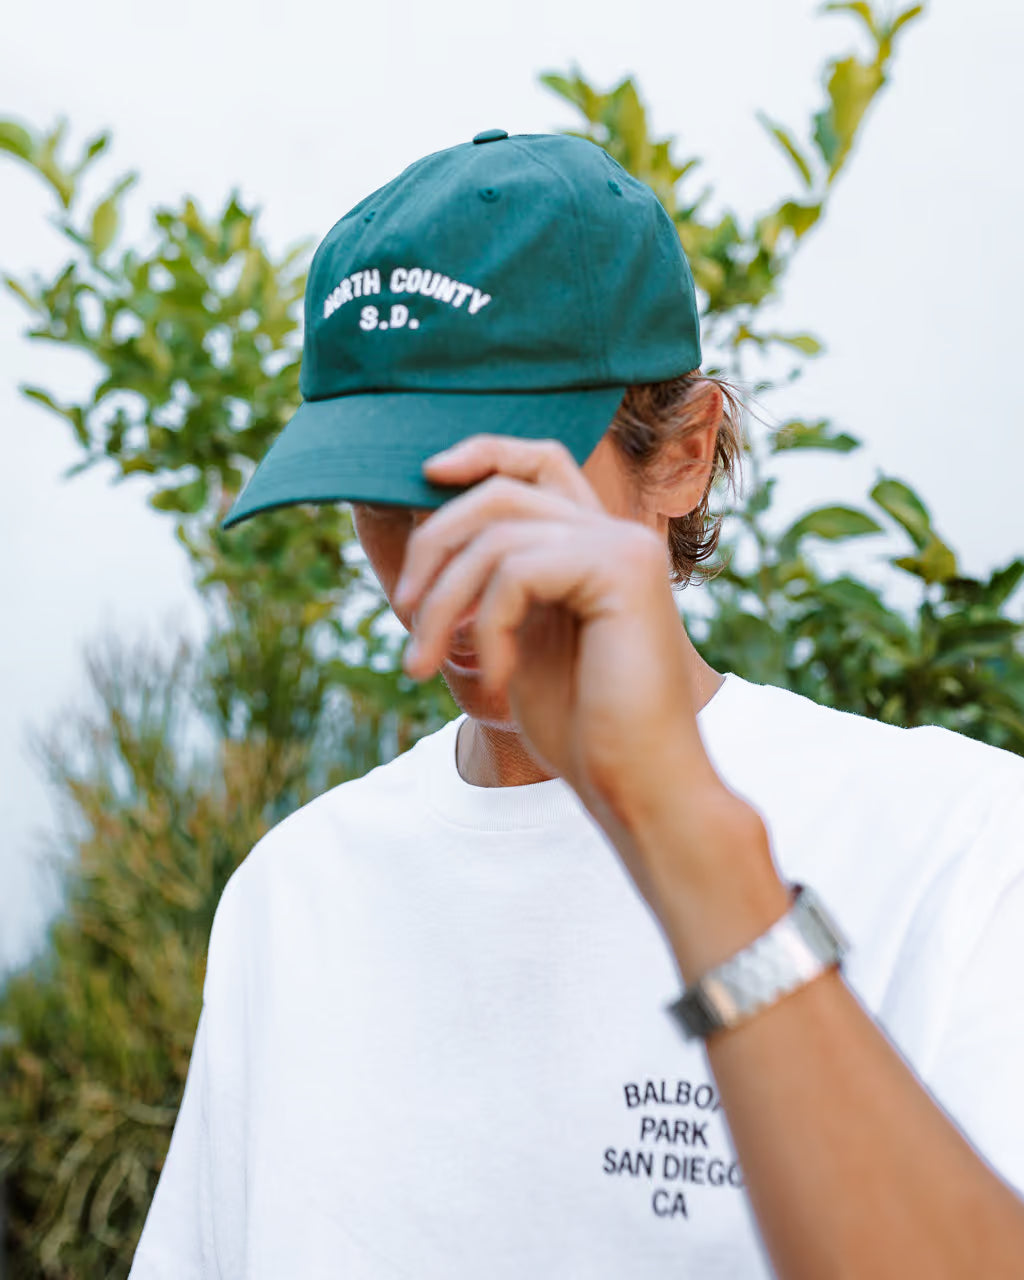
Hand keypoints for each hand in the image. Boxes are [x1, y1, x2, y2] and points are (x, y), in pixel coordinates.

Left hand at [392, 433, 761, 913]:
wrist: (638, 783)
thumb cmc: (582, 727)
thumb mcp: (520, 639)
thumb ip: (495, 583)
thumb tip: (429, 538)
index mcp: (595, 545)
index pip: (539, 461)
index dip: (483, 451)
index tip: (426, 473)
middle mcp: (616, 533)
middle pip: (499, 492)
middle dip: (432, 546)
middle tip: (401, 613)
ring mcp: (624, 546)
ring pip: (495, 536)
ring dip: (441, 603)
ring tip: (422, 664)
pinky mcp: (623, 569)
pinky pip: (516, 571)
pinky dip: (486, 627)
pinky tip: (494, 676)